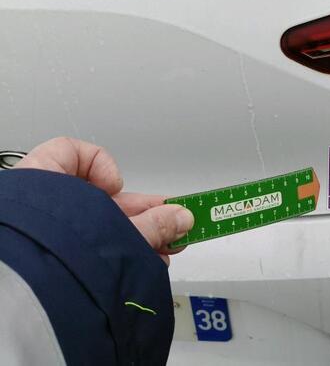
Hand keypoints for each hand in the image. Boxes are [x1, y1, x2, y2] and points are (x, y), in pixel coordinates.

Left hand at [15, 137, 193, 264]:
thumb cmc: (48, 251)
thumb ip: (153, 224)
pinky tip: (144, 264)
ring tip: (167, 247)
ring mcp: (48, 236)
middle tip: (171, 222)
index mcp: (42, 181)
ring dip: (138, 236)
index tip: (117, 185)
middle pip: (98, 200)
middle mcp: (43, 207)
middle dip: (139, 214)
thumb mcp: (117, 230)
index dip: (98, 165)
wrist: (24, 301)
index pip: (70, 153)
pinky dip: (119, 254)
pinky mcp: (56, 262)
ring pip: (99, 229)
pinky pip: (93, 251)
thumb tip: (179, 219)